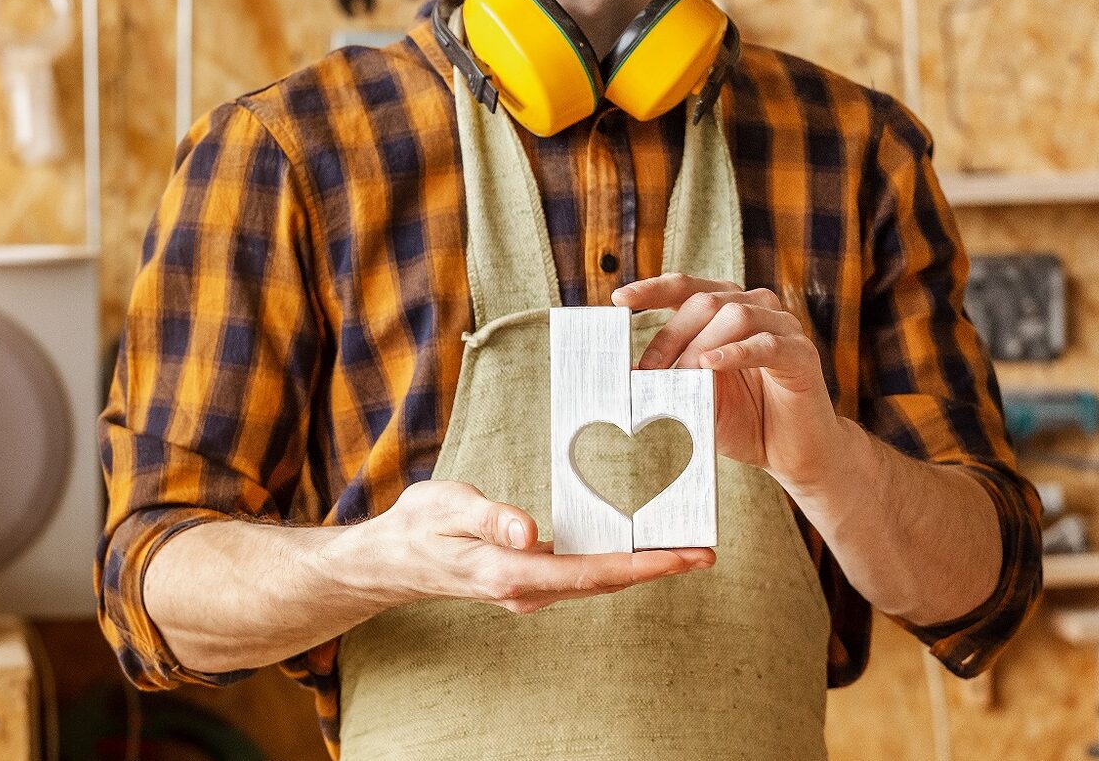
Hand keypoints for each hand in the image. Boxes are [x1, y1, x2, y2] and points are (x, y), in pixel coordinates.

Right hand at [347, 481, 714, 613]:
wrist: (393, 559)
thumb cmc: (419, 527)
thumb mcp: (447, 507)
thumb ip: (490, 518)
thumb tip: (531, 533)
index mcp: (511, 573)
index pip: (591, 572)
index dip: (642, 565)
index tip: (683, 557)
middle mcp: (527, 590)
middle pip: (606, 582)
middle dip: (657, 567)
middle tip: (705, 551)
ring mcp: (529, 591)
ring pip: (597, 581)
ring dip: (641, 567)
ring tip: (683, 548)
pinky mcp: (529, 582)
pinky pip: (582, 575)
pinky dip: (615, 562)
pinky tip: (635, 546)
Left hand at [612, 274, 851, 492]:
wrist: (792, 454)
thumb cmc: (743, 421)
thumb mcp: (695, 399)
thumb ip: (668, 381)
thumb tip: (627, 373)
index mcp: (725, 309)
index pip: (686, 287)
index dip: (652, 289)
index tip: (619, 300)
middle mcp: (755, 307)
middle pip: (704, 302)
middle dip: (670, 337)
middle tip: (648, 373)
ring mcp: (782, 327)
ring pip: (734, 315)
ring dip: (699, 348)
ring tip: (682, 378)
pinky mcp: (801, 353)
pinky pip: (766, 343)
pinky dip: (736, 352)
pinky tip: (711, 365)